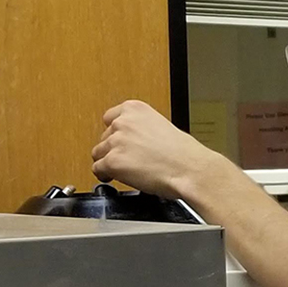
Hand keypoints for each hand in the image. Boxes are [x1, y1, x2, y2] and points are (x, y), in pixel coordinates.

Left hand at [91, 100, 232, 199]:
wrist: (189, 169)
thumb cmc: (183, 153)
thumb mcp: (161, 126)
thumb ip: (141, 128)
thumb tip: (132, 140)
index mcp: (135, 109)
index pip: (110, 118)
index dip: (115, 134)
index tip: (121, 142)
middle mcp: (123, 122)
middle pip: (103, 137)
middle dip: (113, 149)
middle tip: (129, 160)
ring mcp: (116, 141)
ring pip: (98, 154)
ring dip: (108, 162)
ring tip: (125, 170)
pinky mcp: (113, 162)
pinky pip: (97, 170)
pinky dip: (105, 175)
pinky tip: (117, 177)